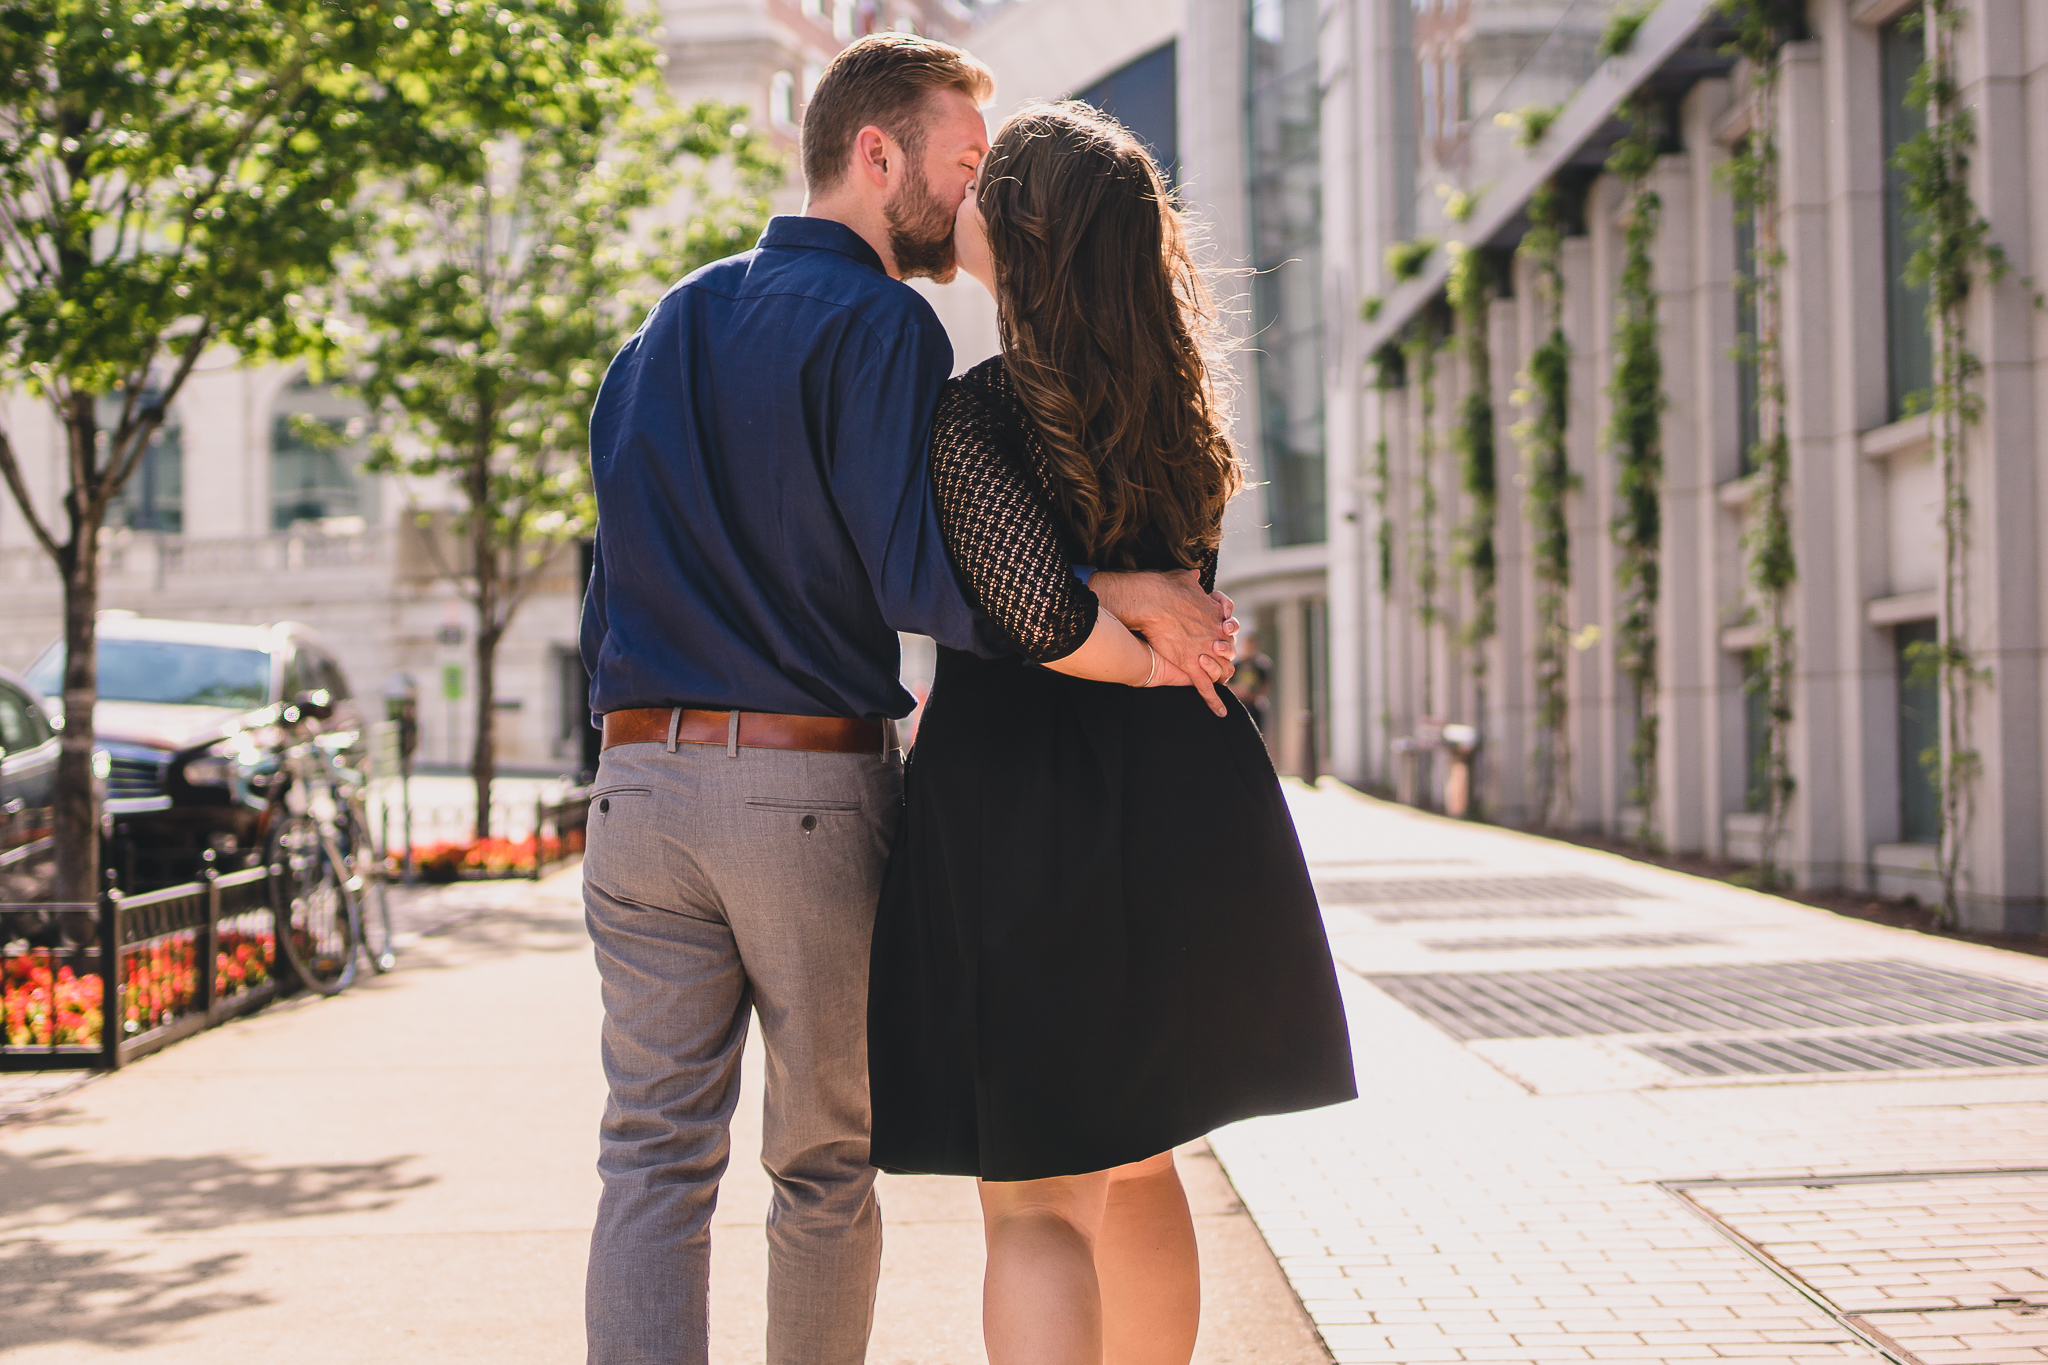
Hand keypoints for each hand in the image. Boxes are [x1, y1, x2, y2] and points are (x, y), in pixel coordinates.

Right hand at [1091, 569, 1235, 716]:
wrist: (1150, 602)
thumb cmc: (1164, 588)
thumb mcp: (1183, 578)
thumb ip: (1190, 579)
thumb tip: (1195, 573)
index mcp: (1214, 614)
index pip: (1228, 625)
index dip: (1226, 628)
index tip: (1222, 629)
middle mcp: (1215, 634)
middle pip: (1230, 650)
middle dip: (1227, 655)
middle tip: (1219, 656)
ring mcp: (1205, 651)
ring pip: (1223, 670)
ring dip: (1223, 677)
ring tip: (1222, 683)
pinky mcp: (1192, 665)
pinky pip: (1206, 687)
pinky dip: (1214, 702)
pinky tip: (1220, 712)